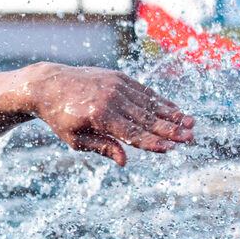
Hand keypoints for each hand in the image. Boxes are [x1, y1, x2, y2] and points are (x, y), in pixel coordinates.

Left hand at [19, 63, 194, 166]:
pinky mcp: (118, 77)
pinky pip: (143, 91)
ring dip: (172, 114)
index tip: (171, 149)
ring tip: (191, 124)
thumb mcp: (74, 139)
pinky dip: (160, 101)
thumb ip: (102, 147)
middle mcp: (109, 98)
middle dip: (170, 129)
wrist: (47, 84)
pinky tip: (175, 110)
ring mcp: (115, 85)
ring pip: (148, 103)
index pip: (131, 133)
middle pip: (145, 118)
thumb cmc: (60, 117)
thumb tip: (125, 161)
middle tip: (191, 138)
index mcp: (98, 116)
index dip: (152, 142)